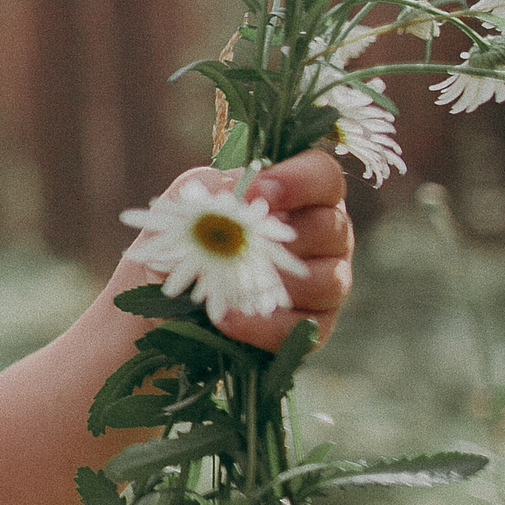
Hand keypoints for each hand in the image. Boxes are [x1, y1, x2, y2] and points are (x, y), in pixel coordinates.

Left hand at [132, 150, 354, 353]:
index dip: (302, 178)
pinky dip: (264, 326)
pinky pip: (305, 328)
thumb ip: (201, 190)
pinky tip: (227, 318)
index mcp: (297, 197)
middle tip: (247, 240)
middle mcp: (322, 237)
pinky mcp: (312, 326)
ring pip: (329, 281)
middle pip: (336, 227)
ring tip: (230, 285)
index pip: (324, 175)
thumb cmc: (184, 243)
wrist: (168, 301)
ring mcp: (324, 283)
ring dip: (275, 283)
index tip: (259, 188)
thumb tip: (230, 191)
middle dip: (293, 233)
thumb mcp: (180, 210)